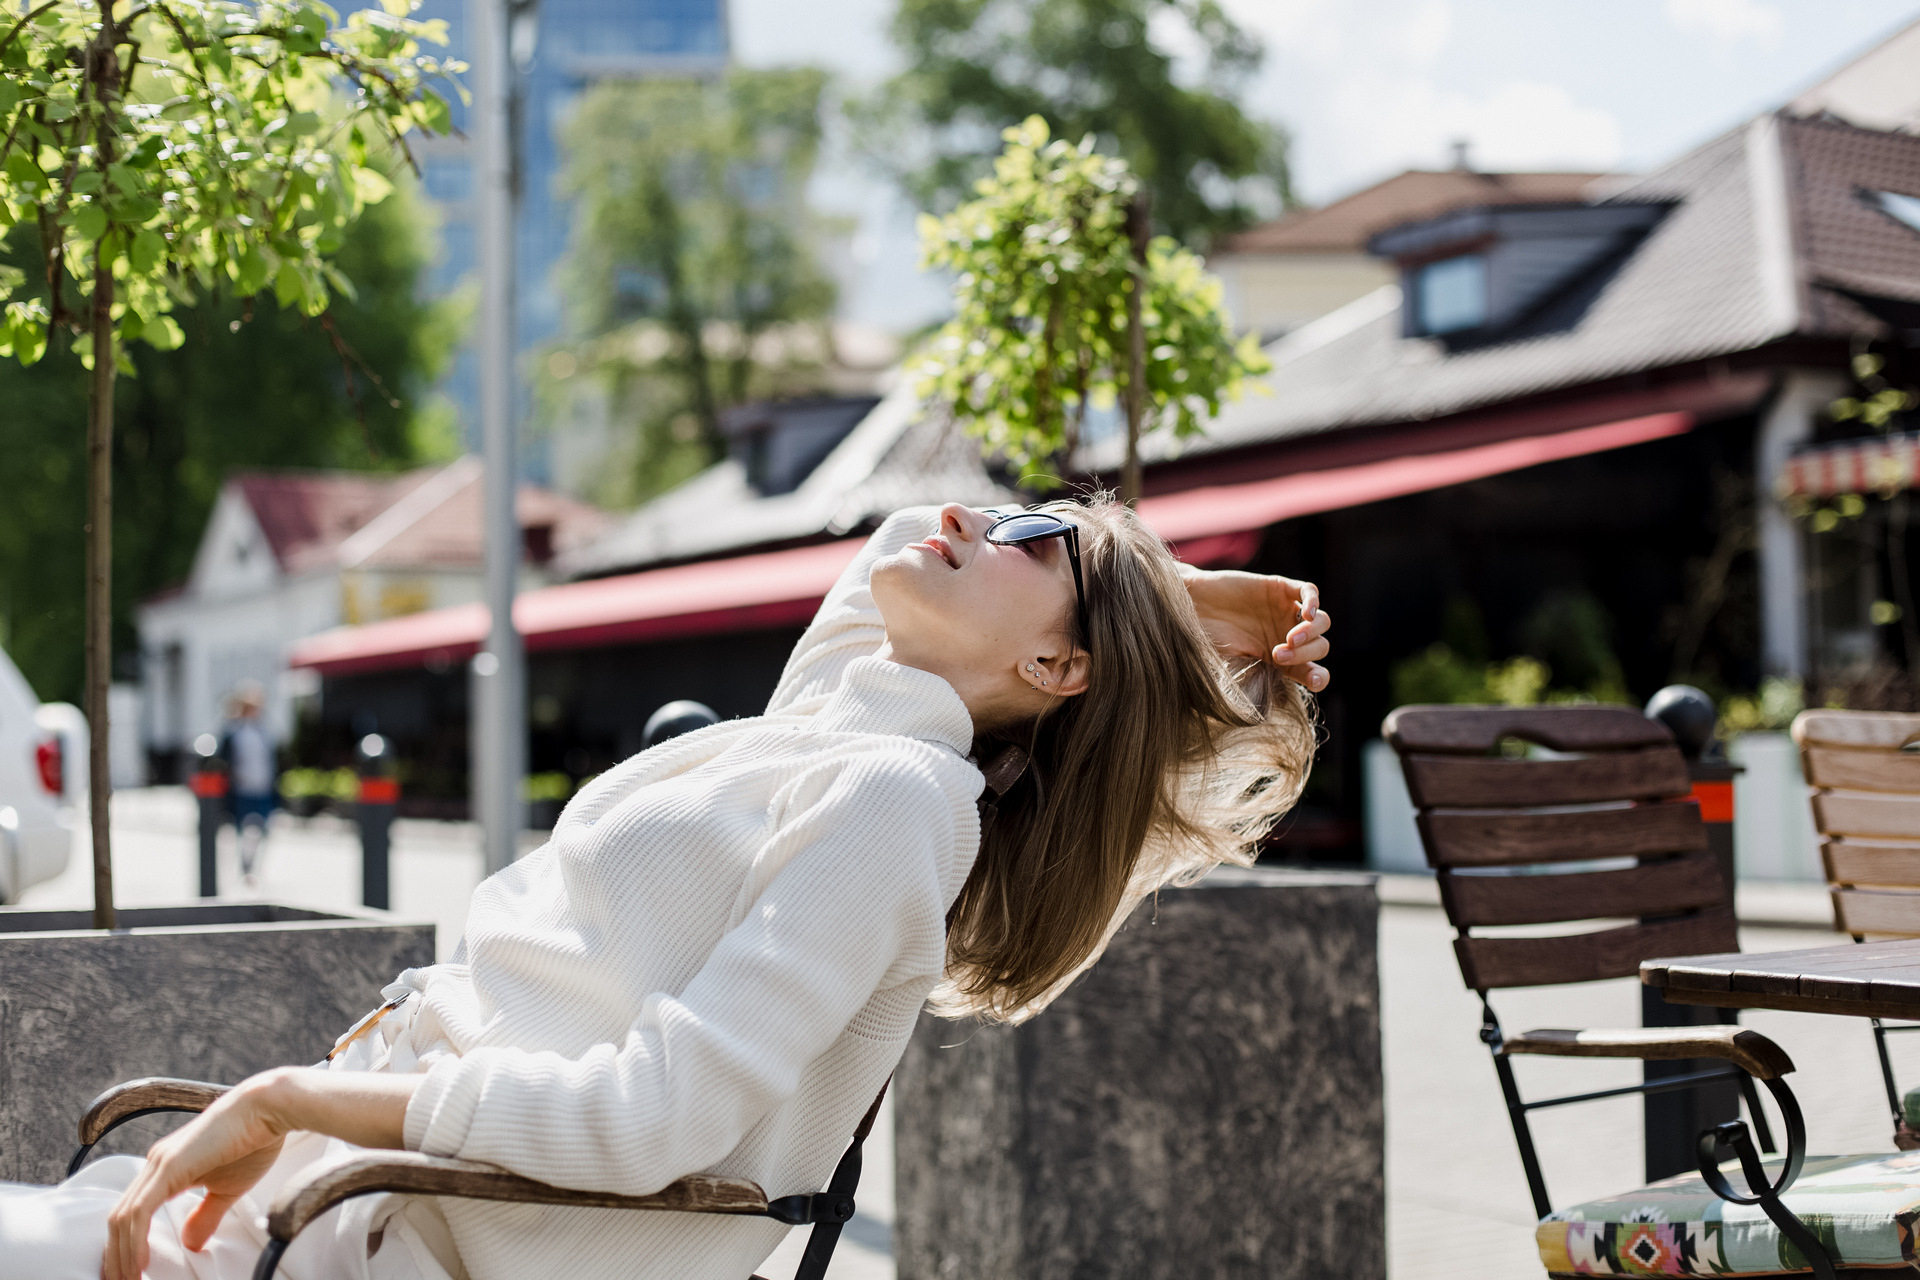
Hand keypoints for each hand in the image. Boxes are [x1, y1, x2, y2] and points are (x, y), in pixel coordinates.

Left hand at [103, 1070, 293, 1279]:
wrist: (269, 1108)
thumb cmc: (254, 1142)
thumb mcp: (227, 1189)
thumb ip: (205, 1215)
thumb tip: (190, 1244)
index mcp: (166, 1168)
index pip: (131, 1214)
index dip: (124, 1246)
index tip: (129, 1274)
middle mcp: (155, 1164)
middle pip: (118, 1219)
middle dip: (115, 1257)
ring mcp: (159, 1164)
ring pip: (123, 1218)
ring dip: (121, 1255)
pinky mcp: (169, 1166)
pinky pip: (140, 1211)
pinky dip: (134, 1241)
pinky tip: (138, 1264)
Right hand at [1180, 567, 1330, 691]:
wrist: (1189, 607)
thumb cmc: (1206, 642)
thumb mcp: (1228, 670)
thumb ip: (1249, 686)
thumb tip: (1264, 711)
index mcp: (1282, 661)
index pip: (1314, 671)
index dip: (1319, 677)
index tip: (1312, 680)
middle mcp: (1289, 637)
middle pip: (1320, 647)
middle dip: (1304, 654)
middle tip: (1277, 655)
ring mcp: (1286, 612)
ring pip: (1321, 622)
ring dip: (1311, 633)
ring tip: (1289, 639)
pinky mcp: (1280, 589)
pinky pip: (1309, 591)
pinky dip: (1314, 602)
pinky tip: (1306, 614)